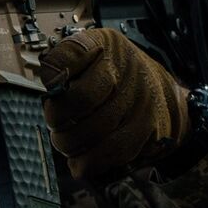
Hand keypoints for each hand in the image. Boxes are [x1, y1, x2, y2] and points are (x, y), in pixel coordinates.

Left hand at [41, 28, 189, 177]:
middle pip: (81, 98)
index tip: (50, 89)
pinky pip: (117, 149)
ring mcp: (140, 97)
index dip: (54, 74)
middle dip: (57, 118)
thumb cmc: (112, 72)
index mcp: (103, 44)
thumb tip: (50, 84)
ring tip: (64, 144)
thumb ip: (63, 63)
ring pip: (98, 128)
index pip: (71, 54)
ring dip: (72, 143)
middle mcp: (125, 67)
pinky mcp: (148, 126)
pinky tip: (81, 163)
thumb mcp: (88, 54)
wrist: (157, 88)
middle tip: (54, 125)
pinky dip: (93, 161)